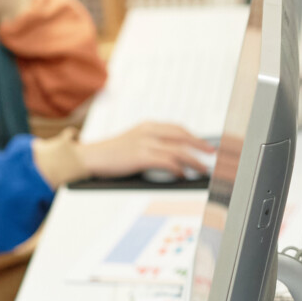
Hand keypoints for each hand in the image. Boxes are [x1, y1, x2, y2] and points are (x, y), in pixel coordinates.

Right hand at [79, 121, 214, 177]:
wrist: (89, 157)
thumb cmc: (111, 154)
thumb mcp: (133, 142)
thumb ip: (151, 144)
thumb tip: (173, 157)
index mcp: (147, 126)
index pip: (177, 128)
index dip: (194, 136)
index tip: (204, 144)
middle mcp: (148, 131)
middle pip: (182, 136)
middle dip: (200, 145)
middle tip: (212, 153)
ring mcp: (144, 143)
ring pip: (178, 150)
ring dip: (193, 161)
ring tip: (202, 169)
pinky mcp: (140, 156)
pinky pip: (166, 161)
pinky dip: (178, 168)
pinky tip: (183, 174)